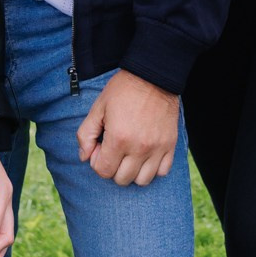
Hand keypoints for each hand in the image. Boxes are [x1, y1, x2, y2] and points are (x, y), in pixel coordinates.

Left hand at [76, 72, 179, 186]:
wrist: (153, 75)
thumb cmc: (123, 90)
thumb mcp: (98, 108)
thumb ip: (86, 134)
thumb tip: (84, 157)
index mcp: (119, 138)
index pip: (103, 171)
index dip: (97, 161)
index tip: (101, 146)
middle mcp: (139, 147)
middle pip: (122, 179)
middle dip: (113, 168)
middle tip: (114, 149)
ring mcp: (157, 148)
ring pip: (143, 180)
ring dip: (133, 172)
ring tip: (130, 155)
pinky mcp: (170, 145)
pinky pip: (162, 172)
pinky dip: (153, 168)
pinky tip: (146, 154)